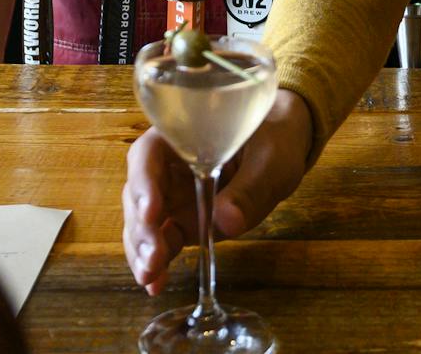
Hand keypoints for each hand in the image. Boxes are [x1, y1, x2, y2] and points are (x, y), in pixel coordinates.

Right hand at [122, 88, 313, 294]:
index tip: (152, 212)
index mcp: (180, 136)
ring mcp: (171, 195)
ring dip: (143, 249)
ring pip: (142, 222)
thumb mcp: (272, 159)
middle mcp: (166, 165)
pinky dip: (155, 262)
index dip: (144, 182)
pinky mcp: (180, 220)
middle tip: (154, 256)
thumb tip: (228, 221)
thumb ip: (251, 187)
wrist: (281, 149)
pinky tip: (155, 284)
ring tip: (151, 276)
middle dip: (142, 228)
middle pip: (138, 193)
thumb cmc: (274, 140)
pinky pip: (160, 241)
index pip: (147, 154)